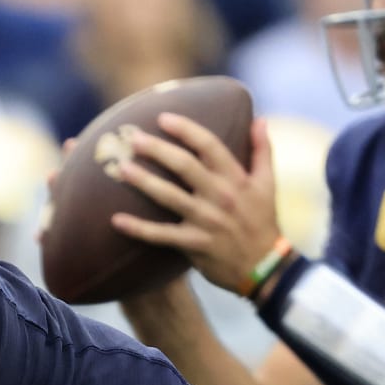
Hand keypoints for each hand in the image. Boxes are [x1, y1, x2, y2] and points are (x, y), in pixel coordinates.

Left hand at [109, 114, 283, 294]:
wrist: (265, 267)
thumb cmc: (263, 221)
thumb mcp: (268, 184)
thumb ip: (262, 149)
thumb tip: (259, 119)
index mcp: (236, 178)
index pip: (209, 146)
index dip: (186, 129)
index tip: (163, 117)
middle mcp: (220, 196)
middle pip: (184, 165)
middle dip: (157, 149)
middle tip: (133, 137)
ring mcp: (206, 221)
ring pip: (169, 196)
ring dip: (143, 181)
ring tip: (122, 168)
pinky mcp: (194, 244)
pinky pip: (161, 235)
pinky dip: (138, 229)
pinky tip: (116, 220)